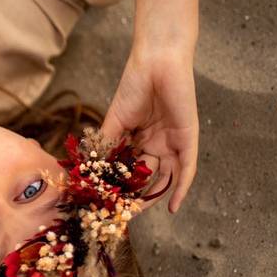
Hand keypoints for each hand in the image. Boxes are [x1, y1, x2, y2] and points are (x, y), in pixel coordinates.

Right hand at [101, 46, 197, 212]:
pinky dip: (180, 189)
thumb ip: (106, 146)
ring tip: (137, 212)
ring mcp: (173, 143)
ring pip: (164, 177)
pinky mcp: (187, 140)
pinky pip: (186, 170)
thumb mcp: (116, 121)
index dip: (118, 185)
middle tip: (120, 213)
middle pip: (146, 177)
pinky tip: (172, 206)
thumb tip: (89, 170)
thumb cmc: (135, 85)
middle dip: (134, 196)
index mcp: (139, 139)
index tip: (106, 202)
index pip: (129, 169)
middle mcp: (157, 144)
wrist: (156, 63)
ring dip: (153, 196)